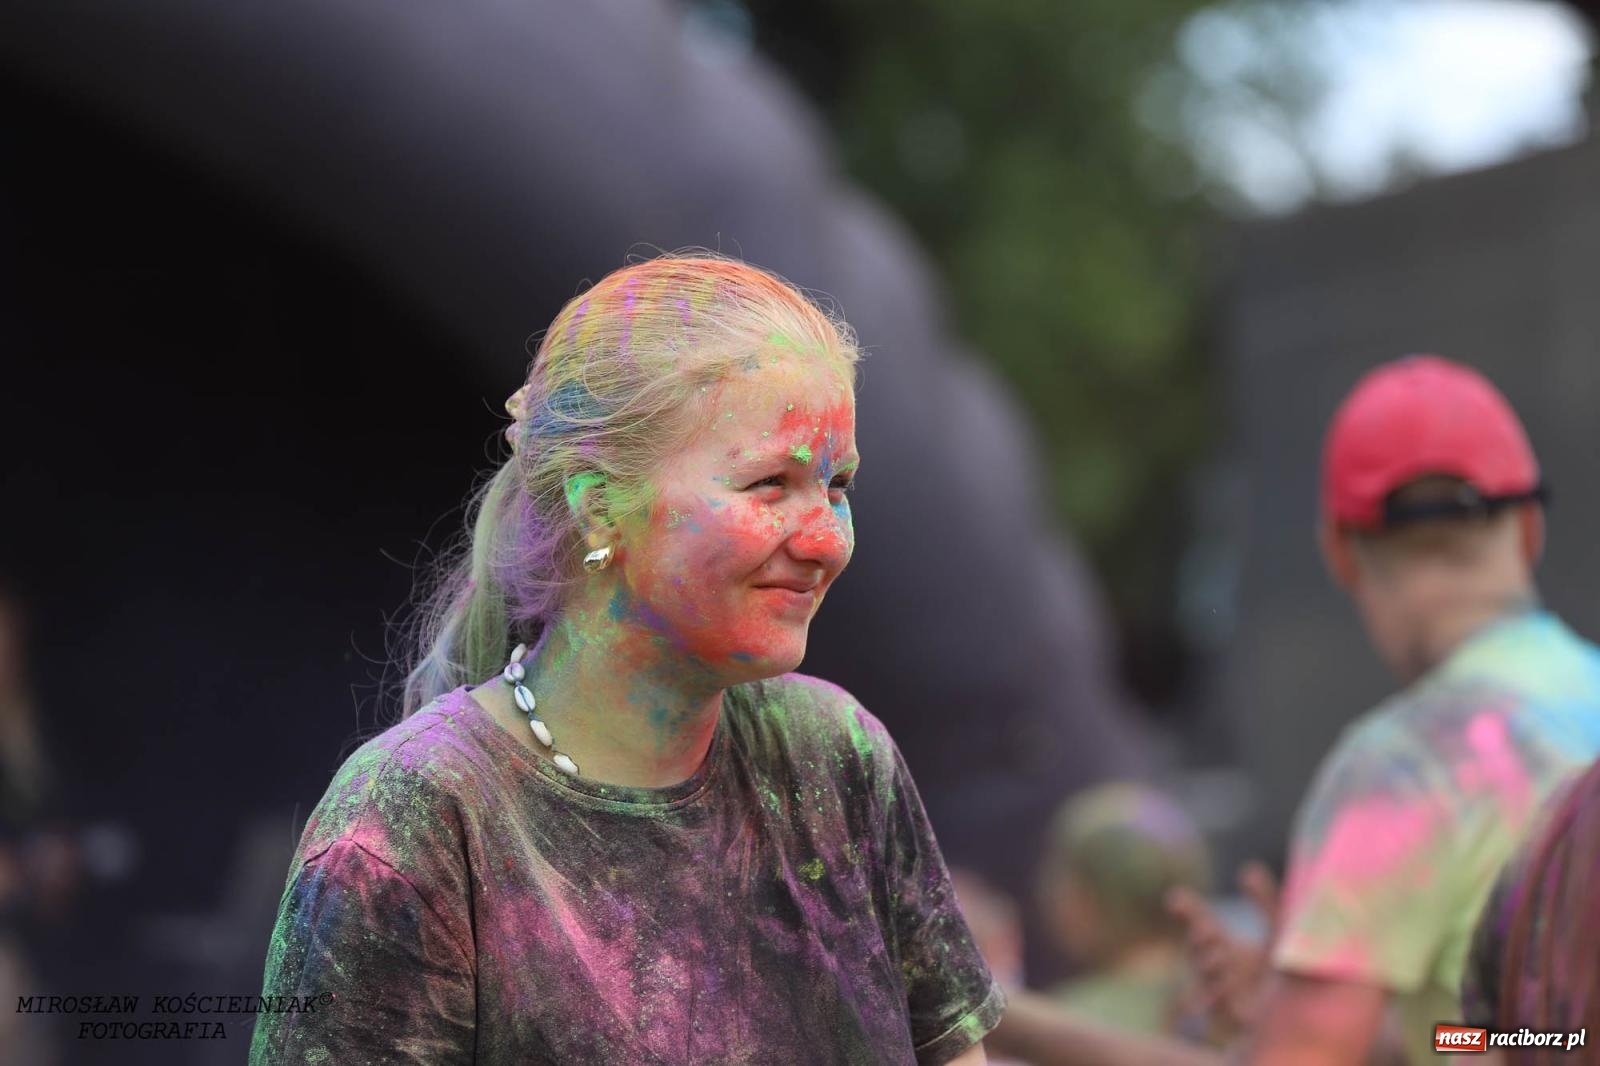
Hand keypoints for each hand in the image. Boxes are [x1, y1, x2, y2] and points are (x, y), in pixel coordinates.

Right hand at [1168, 861, 1280, 1041]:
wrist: (1288, 1017)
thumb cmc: (1277, 972)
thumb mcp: (1277, 932)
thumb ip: (1266, 902)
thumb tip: (1248, 868)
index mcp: (1223, 943)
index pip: (1198, 920)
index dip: (1187, 908)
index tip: (1175, 898)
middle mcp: (1216, 963)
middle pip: (1198, 944)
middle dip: (1200, 935)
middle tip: (1207, 929)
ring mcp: (1218, 987)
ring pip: (1206, 971)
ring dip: (1210, 963)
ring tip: (1222, 955)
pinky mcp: (1228, 1011)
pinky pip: (1215, 1003)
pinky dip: (1215, 997)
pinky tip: (1222, 990)